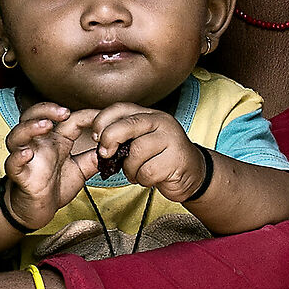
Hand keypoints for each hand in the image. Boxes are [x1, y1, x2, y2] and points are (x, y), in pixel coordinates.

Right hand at [1, 102, 95, 229]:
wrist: (36, 210)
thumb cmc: (53, 186)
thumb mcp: (80, 171)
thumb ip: (94, 159)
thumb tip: (114, 149)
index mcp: (56, 141)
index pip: (68, 119)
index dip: (85, 116)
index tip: (102, 118)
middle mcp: (39, 144)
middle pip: (34, 116)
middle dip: (47, 110)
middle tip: (63, 112)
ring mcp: (27, 158)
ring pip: (18, 135)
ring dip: (30, 127)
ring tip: (45, 126)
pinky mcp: (18, 175)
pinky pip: (11, 163)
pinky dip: (17, 158)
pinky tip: (26, 154)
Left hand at [82, 104, 207, 201]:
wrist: (193, 173)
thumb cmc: (161, 157)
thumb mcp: (141, 139)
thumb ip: (123, 134)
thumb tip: (96, 137)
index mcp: (149, 115)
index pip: (120, 108)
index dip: (102, 121)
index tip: (95, 137)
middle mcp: (161, 122)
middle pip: (127, 125)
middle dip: (110, 140)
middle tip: (105, 154)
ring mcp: (171, 139)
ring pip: (136, 153)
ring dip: (130, 169)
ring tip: (137, 172)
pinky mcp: (176, 159)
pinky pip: (147, 171)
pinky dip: (142, 179)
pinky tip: (149, 178)